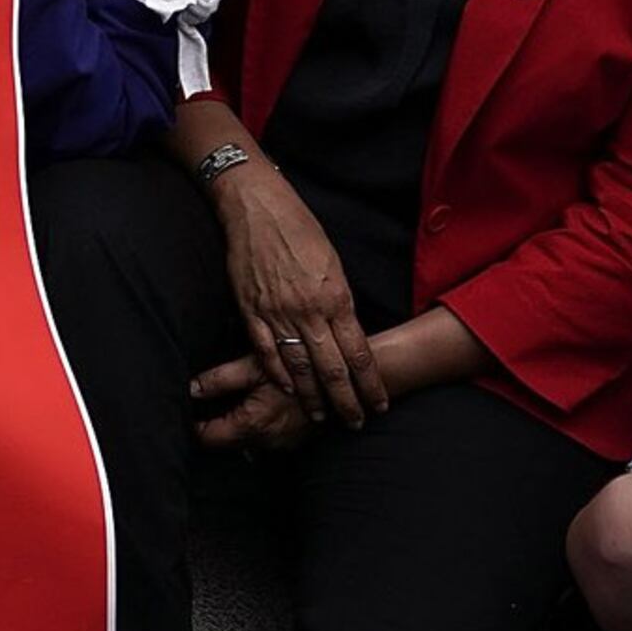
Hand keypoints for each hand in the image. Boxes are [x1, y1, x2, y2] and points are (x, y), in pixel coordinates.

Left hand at [187, 362, 313, 450]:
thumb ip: (219, 380)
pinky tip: (252, 406)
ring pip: (243, 442)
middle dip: (209, 425)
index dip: (192, 424)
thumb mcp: (253, 367)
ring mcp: (281, 444)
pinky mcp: (292, 440)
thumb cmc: (300, 369)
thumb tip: (191, 389)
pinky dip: (252, 427)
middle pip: (224, 443)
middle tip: (200, 404)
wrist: (343, 382)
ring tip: (225, 403)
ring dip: (232, 426)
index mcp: (251, 425)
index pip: (208, 438)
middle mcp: (265, 442)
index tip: (185, 410)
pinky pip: (263, 439)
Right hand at [213, 167, 388, 425]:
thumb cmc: (301, 229)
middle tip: (356, 421)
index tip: (380, 403)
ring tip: (322, 415)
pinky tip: (287, 388)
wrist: (259, 208)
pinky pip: (265, 350)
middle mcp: (309, 310)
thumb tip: (347, 332)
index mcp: (336, 297)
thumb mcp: (333, 263)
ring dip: (313, 395)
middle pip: (332, 368)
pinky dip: (276, 372)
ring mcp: (278, 312)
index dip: (371, 383)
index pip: (359, 353)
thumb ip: (340, 301)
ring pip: (299, 365)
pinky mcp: (251, 309)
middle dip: (347, 400)